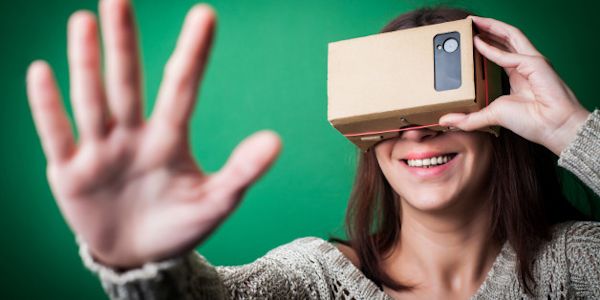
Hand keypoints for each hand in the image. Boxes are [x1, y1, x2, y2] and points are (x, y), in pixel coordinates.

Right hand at [26, 0, 280, 267]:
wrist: (140, 255)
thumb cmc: (179, 224)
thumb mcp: (215, 201)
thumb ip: (242, 171)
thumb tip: (276, 140)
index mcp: (169, 139)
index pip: (182, 88)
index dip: (193, 54)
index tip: (206, 15)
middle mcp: (133, 135)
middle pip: (129, 83)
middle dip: (125, 43)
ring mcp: (100, 150)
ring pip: (93, 100)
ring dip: (87, 64)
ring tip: (84, 22)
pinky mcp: (70, 171)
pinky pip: (57, 135)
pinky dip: (47, 107)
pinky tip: (41, 72)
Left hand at [439, 15, 590, 155]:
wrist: (553, 127)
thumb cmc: (531, 121)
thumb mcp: (491, 116)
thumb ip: (468, 118)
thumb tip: (446, 121)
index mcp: (517, 74)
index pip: (500, 51)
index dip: (486, 42)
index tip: (469, 38)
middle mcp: (525, 64)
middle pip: (505, 39)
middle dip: (487, 28)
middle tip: (468, 23)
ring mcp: (531, 62)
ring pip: (510, 36)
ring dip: (491, 27)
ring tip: (473, 22)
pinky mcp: (535, 64)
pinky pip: (509, 54)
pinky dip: (492, 49)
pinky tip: (477, 43)